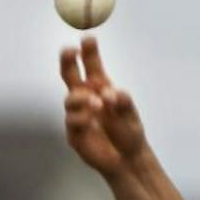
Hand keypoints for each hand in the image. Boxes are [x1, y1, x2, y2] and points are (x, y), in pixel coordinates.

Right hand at [60, 36, 146, 178]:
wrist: (128, 160)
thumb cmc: (129, 132)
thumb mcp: (131, 114)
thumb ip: (123, 100)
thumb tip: (108, 93)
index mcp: (100, 87)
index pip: (91, 64)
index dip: (89, 51)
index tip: (88, 39)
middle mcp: (86, 97)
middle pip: (70, 74)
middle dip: (68, 60)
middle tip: (71, 51)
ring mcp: (78, 114)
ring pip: (70, 98)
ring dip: (81, 98)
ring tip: (97, 103)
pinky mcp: (74, 133)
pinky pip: (72, 120)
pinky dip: (81, 117)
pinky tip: (92, 119)